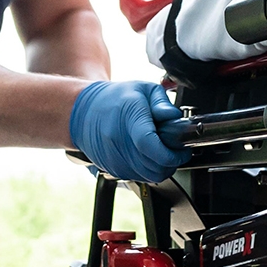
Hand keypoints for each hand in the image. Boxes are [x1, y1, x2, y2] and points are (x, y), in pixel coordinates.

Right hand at [68, 80, 190, 183]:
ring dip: (161, 168)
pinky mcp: (111, 168)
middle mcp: (118, 140)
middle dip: (171, 162)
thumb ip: (162, 103)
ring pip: (148, 176)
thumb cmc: (115, 98)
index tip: (182, 151)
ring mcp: (113, 157)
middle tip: (175, 150)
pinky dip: (148, 171)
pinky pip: (137, 177)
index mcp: (129, 117)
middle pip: (153, 166)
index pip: (150, 145)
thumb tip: (174, 117)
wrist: (84, 111)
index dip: (171, 154)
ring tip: (162, 152)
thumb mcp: (143, 89)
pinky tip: (147, 156)